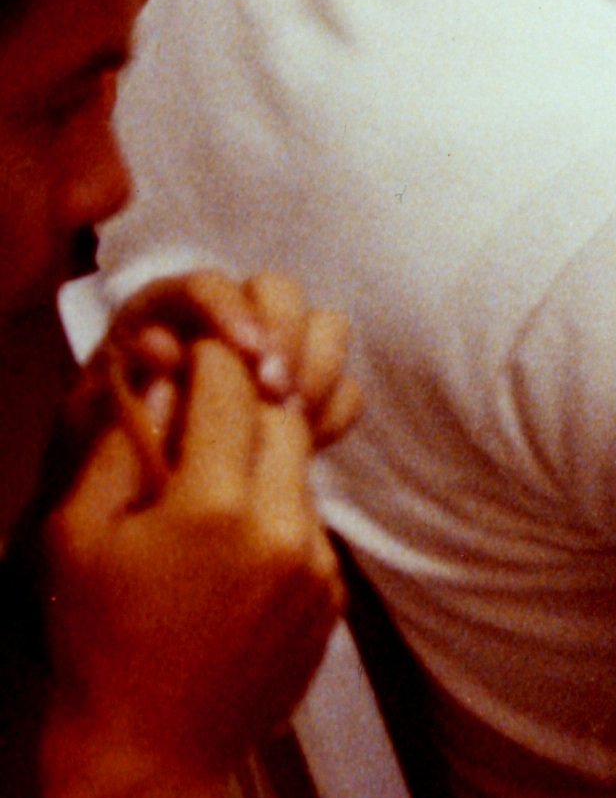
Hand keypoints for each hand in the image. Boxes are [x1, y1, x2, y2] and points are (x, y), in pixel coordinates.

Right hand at [39, 336, 344, 797]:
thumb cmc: (92, 642)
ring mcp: (315, 567)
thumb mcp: (75, 536)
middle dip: (252, 397)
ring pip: (301, 475)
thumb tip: (156, 370)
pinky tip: (231, 540)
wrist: (147, 752)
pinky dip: (277, 515)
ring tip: (214, 475)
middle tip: (220, 390)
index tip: (197, 350)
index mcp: (211, 508)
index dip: (213, 362)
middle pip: (284, 422)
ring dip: (264, 460)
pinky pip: (310, 529)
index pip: (232, 393)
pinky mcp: (332, 598)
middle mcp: (279, 530)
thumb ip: (119, 445)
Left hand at [63, 270, 359, 467]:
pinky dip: (332, 407)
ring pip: (324, 328)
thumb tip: (163, 345)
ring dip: (316, 371)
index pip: (207, 288)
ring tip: (296, 421)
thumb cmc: (92, 460)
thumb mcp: (91, 426)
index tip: (252, 357)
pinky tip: (308, 441)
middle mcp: (220, 324)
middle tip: (281, 396)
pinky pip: (342, 384)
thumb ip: (126, 383)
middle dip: (288, 339)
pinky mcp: (298, 395)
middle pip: (278, 292)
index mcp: (162, 315)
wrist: (112, 510)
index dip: (233, 314)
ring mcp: (266, 358)